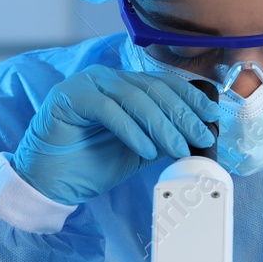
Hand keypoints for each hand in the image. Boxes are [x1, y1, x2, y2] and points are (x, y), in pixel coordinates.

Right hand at [12, 66, 217, 205]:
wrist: (50, 183)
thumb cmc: (90, 165)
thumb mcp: (138, 150)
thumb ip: (162, 137)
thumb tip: (197, 134)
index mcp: (123, 85)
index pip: (163, 84)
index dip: (190, 98)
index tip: (212, 116)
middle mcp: (106, 78)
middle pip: (153, 89)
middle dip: (182, 114)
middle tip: (201, 136)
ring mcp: (86, 84)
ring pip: (135, 98)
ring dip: (162, 126)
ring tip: (178, 149)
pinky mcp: (69, 97)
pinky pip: (108, 109)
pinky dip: (131, 130)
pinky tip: (146, 150)